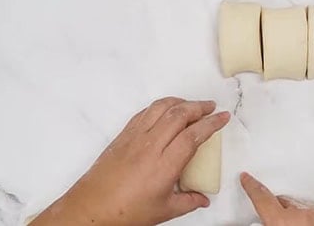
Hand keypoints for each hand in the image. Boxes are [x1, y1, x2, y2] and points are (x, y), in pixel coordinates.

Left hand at [31, 97, 229, 225]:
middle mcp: (150, 146)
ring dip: (179, 102)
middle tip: (211, 107)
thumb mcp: (164, 211)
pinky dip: (159, 106)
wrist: (91, 209)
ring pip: (160, 108)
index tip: (223, 117)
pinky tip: (166, 110)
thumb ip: (188, 201)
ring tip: (191, 105)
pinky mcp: (123, 136)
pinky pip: (144, 112)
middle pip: (179, 114)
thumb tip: (203, 199)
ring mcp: (135, 138)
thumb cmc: (124, 212)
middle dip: (199, 107)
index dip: (211, 123)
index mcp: (164, 165)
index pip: (194, 135)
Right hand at [240, 172, 313, 225]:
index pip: (262, 198)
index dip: (253, 187)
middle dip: (280, 213)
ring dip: (299, 217)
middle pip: (284, 203)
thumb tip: (261, 223)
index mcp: (282, 222)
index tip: (248, 180)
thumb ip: (267, 225)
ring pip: (303, 207)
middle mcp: (303, 215)